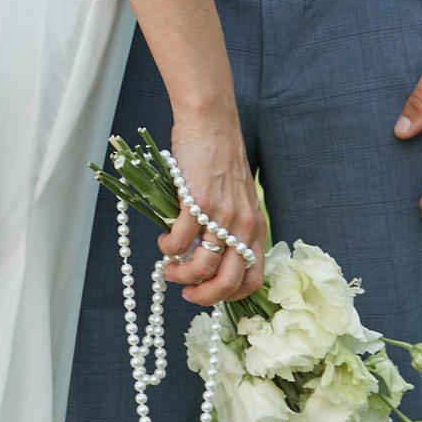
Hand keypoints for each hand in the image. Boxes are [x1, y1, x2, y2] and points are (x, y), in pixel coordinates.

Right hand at [156, 117, 264, 306]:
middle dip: (203, 296)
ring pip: (202, 266)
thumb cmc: (221, 161)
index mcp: (256, 228)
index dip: (229, 296)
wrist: (211, 125)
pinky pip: (179, 241)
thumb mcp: (238, 200)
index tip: (208, 293)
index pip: (252, 280)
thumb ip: (231, 229)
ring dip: (180, 275)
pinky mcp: (197, 202)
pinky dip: (168, 248)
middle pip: (228, 281)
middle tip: (185, 292)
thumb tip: (208, 261)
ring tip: (169, 267)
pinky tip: (164, 240)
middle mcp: (243, 225)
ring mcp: (221, 215)